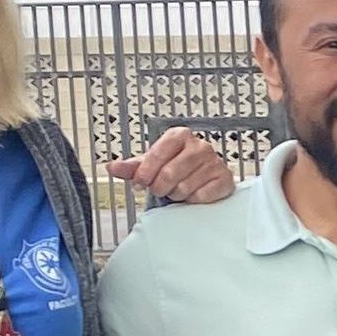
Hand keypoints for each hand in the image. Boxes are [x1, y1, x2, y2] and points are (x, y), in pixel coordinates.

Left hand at [108, 127, 234, 204]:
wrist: (202, 178)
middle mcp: (199, 145)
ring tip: (178, 189)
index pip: (156, 154)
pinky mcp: (225, 178)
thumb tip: (111, 167)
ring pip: (184, 187)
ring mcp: (214, 161)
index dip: (145, 173)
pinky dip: (193, 200)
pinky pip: (201, 196)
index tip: (141, 182)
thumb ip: (130, 167)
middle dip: (160, 187)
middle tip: (162, 188)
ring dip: (177, 194)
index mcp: (179, 135)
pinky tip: (194, 193)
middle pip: (169, 174)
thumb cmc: (175, 168)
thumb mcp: (150, 165)